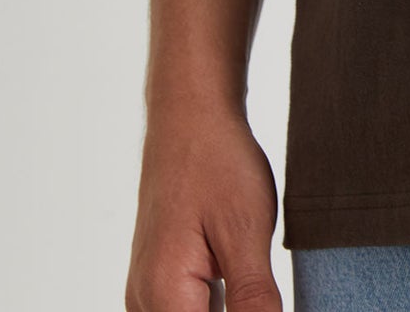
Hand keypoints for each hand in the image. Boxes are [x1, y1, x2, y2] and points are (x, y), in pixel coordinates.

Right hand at [126, 95, 282, 311]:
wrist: (189, 117)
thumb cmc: (216, 164)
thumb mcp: (246, 231)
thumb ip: (254, 297)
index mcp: (164, 297)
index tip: (264, 300)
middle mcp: (145, 302)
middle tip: (261, 287)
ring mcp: (148, 291)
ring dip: (228, 310)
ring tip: (257, 281)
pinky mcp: (159, 279)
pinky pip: (185, 311)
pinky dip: (217, 309)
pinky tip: (245, 295)